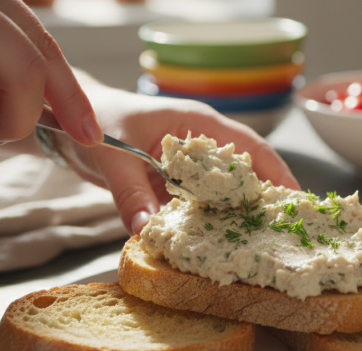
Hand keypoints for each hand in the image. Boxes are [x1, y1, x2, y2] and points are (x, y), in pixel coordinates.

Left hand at [58, 80, 299, 234]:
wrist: (68, 119)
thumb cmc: (96, 120)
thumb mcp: (114, 156)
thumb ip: (130, 193)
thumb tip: (146, 230)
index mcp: (197, 123)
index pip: (248, 146)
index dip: (275, 171)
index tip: (294, 197)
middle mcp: (200, 143)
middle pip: (244, 170)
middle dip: (264, 197)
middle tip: (284, 227)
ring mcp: (188, 165)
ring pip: (222, 191)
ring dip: (236, 213)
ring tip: (259, 239)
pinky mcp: (174, 182)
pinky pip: (197, 204)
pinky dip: (207, 221)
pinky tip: (215, 242)